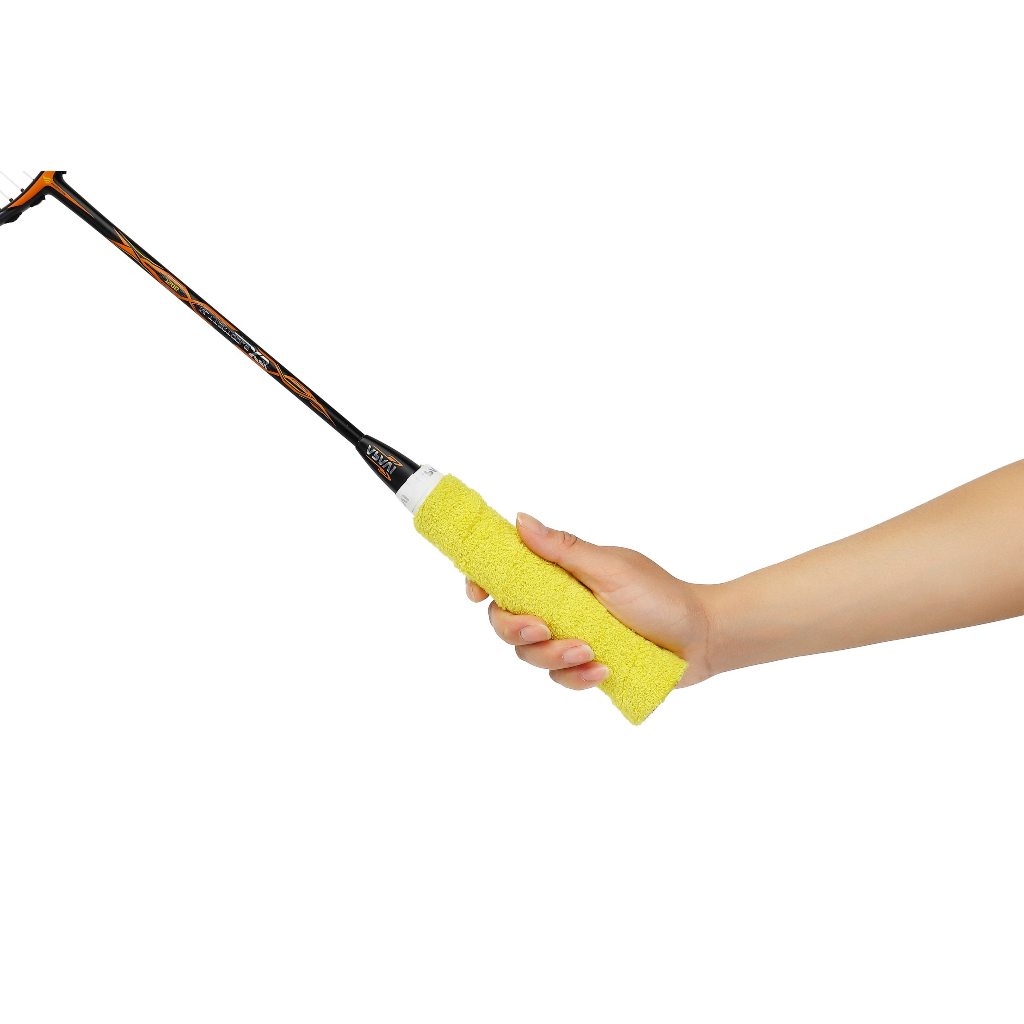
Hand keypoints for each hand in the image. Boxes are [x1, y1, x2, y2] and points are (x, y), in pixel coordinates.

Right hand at [465, 512, 714, 690]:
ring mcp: (568, 639)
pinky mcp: (584, 669)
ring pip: (530, 655)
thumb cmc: (661, 595)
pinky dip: (578, 677)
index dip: (481, 581)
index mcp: (557, 575)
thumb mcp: (611, 567)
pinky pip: (561, 679)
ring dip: (554, 655)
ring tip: (591, 651)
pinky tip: (603, 670)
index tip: (477, 591)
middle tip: (542, 627)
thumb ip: (564, 549)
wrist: (701, 637)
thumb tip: (520, 519)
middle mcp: (557, 606)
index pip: (504, 575)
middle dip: (516, 628)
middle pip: (505, 621)